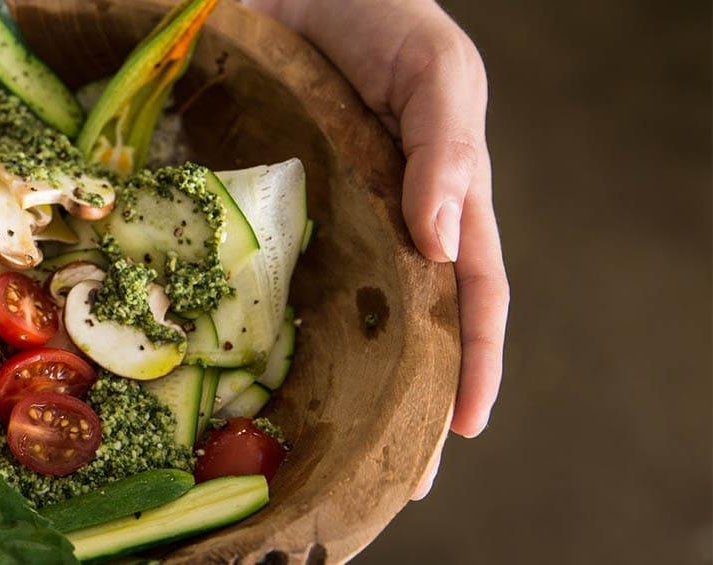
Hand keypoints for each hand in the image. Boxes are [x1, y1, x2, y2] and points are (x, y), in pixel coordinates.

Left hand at [245, 0, 509, 498]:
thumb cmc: (392, 26)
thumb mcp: (438, 76)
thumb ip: (448, 152)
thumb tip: (440, 245)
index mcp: (445, 202)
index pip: (471, 297)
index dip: (474, 365)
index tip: (461, 431)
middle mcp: (390, 225)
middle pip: (408, 328)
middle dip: (408, 403)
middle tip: (390, 477)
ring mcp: (333, 220)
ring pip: (342, 314)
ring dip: (337, 382)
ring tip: (324, 446)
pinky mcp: (278, 204)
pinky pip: (273, 273)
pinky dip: (265, 322)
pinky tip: (250, 367)